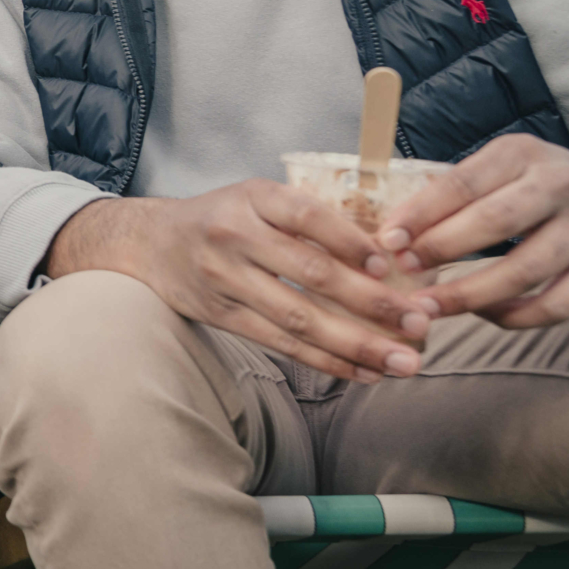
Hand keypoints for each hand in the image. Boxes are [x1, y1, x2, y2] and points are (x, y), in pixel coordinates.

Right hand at [45, 181, 430, 382]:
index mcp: (253, 197)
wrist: (148, 243)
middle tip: (420, 324)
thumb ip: (307, 218)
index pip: (309, 216)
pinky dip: (326, 360)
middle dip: (372, 304)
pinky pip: (281, 343)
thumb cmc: (219, 217)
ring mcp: (225, 278)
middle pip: (311, 274)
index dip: (354, 242)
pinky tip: (364, 372)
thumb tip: (388, 254)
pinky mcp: (221, 315)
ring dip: (357, 344)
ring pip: (299, 318)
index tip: (395, 269)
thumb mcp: (256, 198)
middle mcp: (235, 235)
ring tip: (404, 362)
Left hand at [378, 136, 568, 328]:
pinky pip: (557, 305)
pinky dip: (514, 317)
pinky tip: (484, 314)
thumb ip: (451, 195)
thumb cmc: (536, 185)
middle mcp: (562, 184)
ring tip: (430, 307)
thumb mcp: (498, 169)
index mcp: (522, 153)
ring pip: (525, 270)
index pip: (463, 183)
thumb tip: (391, 234)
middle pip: (495, 222)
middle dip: (442, 250)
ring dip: (470, 294)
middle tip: (404, 273)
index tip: (387, 242)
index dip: (421, 215)